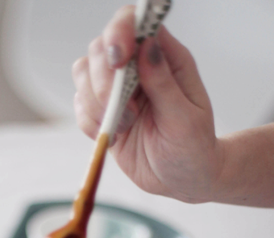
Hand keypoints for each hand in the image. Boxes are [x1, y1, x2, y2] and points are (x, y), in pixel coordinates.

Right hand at [72, 6, 222, 203]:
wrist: (182, 180)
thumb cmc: (193, 148)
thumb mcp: (185, 119)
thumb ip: (164, 83)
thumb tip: (148, 46)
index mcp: (166, 58)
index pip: (136, 21)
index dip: (121, 30)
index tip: (119, 58)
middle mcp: (138, 67)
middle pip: (101, 47)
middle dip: (104, 80)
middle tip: (126, 112)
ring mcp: (118, 89)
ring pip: (84, 72)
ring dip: (95, 103)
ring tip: (123, 127)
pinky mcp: (103, 112)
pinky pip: (80, 104)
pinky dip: (89, 122)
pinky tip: (112, 136)